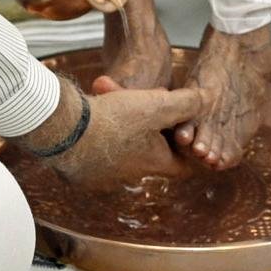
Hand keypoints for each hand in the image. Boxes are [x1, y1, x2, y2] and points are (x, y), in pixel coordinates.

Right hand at [16, 75, 199, 188]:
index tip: (184, 128)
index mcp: (155, 164)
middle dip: (151, 126)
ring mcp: (104, 174)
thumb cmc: (113, 121)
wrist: (63, 132)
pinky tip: (92, 111)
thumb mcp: (156, 105)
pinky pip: (98, 148)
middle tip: (145, 104)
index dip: (188, 146)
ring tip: (110, 95)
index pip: (184, 165)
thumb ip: (185, 102)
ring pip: (122, 147)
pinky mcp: (82, 168)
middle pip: (152, 152)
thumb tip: (207, 99)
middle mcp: (131, 174)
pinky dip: (99, 130)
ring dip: (122, 123)